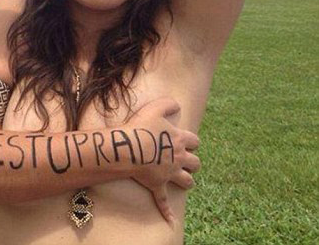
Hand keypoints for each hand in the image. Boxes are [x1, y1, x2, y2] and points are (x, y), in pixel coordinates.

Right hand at [124, 97, 200, 227]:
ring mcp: (169, 173)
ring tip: (184, 180)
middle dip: (193, 162)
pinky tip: (171, 220)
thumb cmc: (140, 127)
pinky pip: (164, 201)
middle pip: (196, 162)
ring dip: (187, 181)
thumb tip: (176, 105)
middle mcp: (178, 157)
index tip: (184, 140)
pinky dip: (167, 211)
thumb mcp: (155, 107)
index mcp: (179, 139)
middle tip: (185, 160)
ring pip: (187, 181)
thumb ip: (168, 103)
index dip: (191, 140)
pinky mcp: (158, 185)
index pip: (195, 140)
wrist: (128, 147)